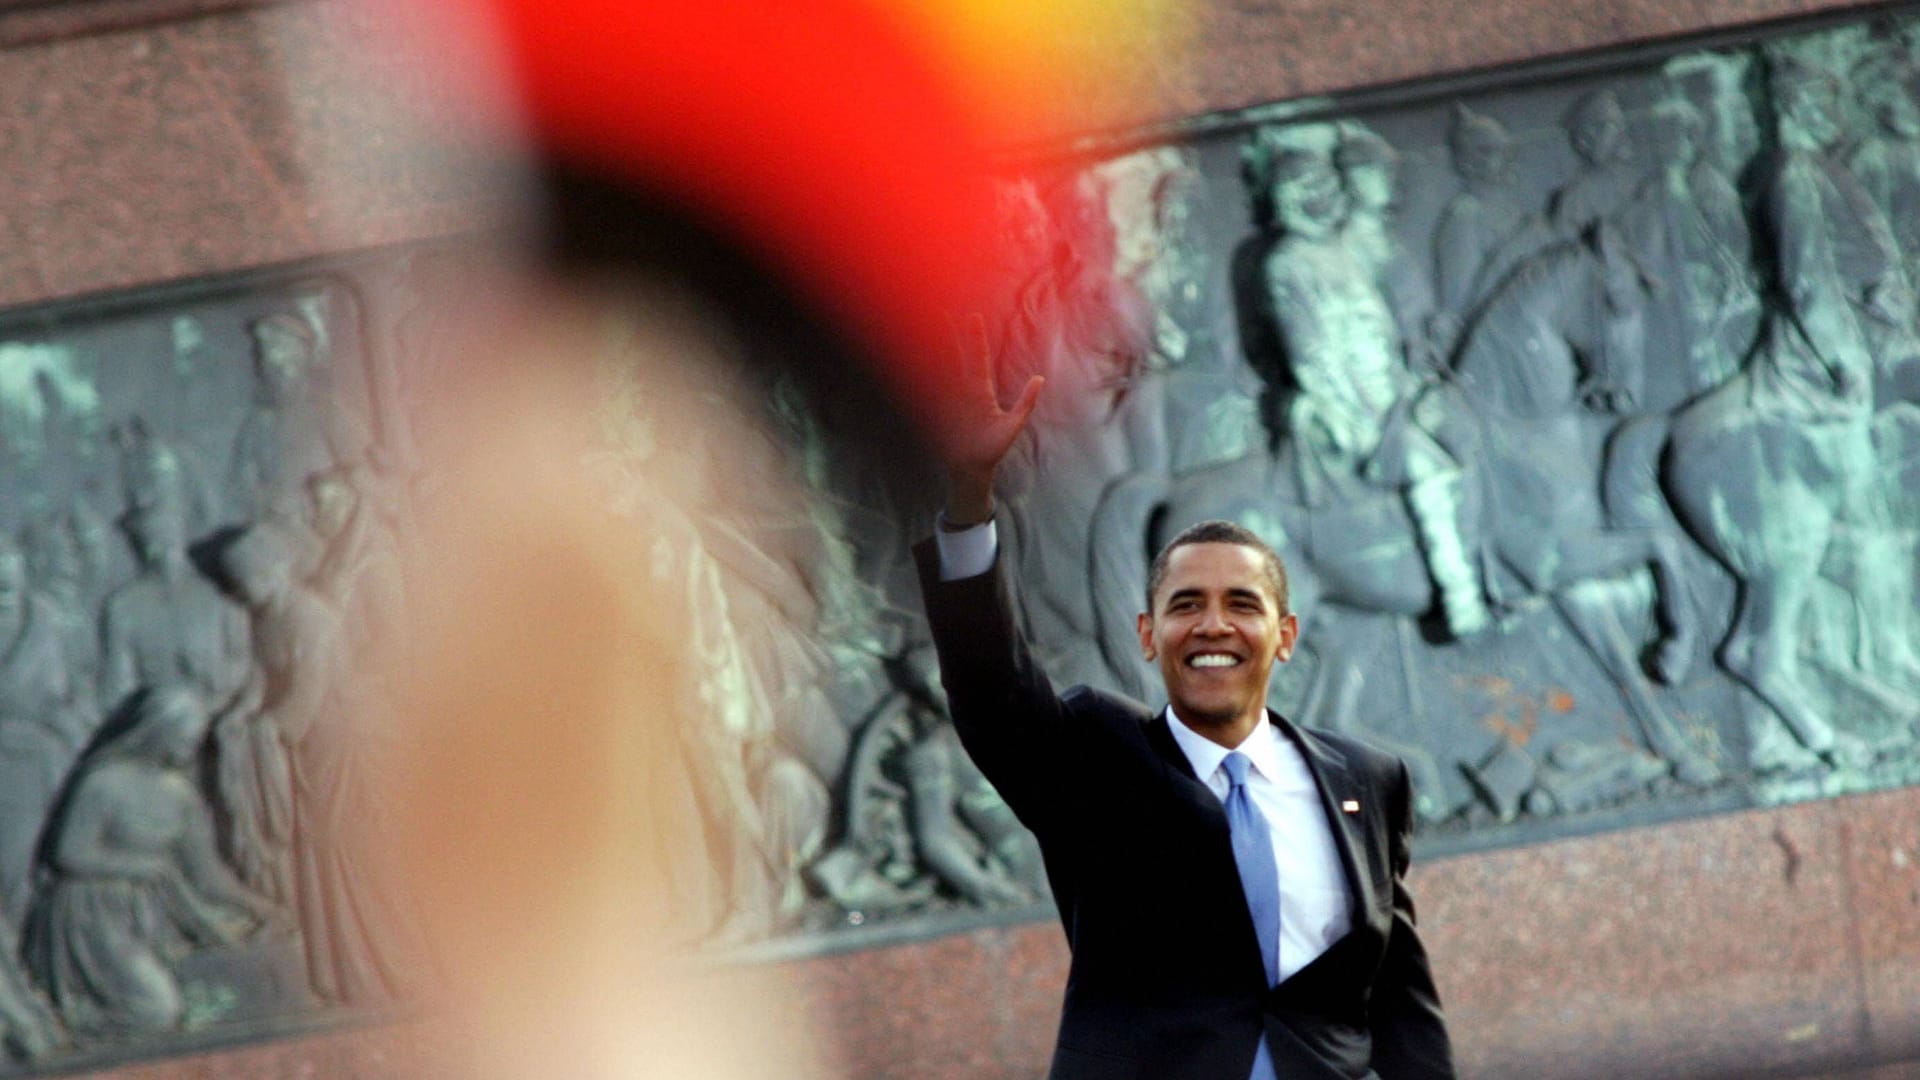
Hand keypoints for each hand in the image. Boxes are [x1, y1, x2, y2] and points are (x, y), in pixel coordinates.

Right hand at [936, 315, 1042, 524]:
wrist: (970, 470)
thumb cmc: (993, 450)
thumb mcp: (1012, 426)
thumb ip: (1025, 403)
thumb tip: (1039, 378)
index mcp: (981, 392)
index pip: (977, 359)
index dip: (975, 339)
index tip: (972, 317)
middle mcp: (963, 392)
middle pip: (954, 358)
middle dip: (949, 336)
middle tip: (942, 313)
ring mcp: (947, 401)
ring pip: (938, 370)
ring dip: (930, 351)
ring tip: (921, 329)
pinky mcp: (935, 412)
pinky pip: (926, 390)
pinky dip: (918, 375)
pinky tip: (910, 360)